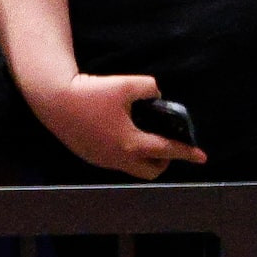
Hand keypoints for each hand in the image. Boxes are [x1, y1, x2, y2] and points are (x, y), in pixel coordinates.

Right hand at [28, 71, 207, 179]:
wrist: (54, 99)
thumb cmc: (91, 92)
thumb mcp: (126, 84)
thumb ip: (150, 88)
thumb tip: (157, 95)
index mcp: (130, 143)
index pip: (166, 151)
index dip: (186, 152)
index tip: (202, 156)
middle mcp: (117, 158)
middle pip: (150, 171)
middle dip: (164, 162)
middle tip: (168, 144)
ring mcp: (102, 160)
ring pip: (131, 167)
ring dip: (143, 158)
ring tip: (145, 136)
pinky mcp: (90, 156)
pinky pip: (116, 161)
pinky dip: (126, 152)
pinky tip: (123, 133)